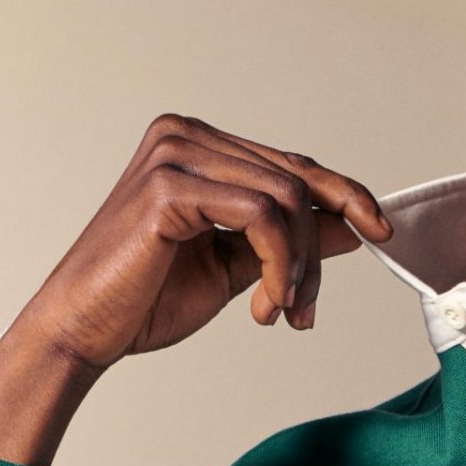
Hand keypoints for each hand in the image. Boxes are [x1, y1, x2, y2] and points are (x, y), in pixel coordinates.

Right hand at [16, 113, 391, 372]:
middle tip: (307, 310)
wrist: (83, 332)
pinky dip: (279, 265)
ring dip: (297, 267)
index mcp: (199, 144)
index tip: (382, 232)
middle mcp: (186, 134)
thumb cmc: (147, 298)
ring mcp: (175, 152)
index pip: (292, 165)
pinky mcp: (169, 184)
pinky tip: (265, 305)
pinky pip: (261, 217)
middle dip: (317, 250)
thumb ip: (291, 239)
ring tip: (281, 312)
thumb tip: (355, 226)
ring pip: (288, 199)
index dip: (346, 197)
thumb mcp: (239, 264)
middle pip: (297, 181)